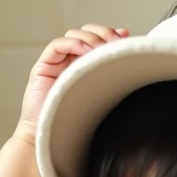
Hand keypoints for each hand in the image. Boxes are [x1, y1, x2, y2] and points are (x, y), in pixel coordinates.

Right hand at [14, 25, 128, 145]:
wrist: (52, 143)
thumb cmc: (78, 127)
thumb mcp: (104, 99)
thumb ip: (114, 81)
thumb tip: (134, 65)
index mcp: (85, 68)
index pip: (97, 40)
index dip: (111, 34)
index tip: (126, 37)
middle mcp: (70, 63)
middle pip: (86, 33)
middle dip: (103, 33)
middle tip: (117, 42)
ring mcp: (56, 64)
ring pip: (73, 36)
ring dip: (91, 38)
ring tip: (103, 49)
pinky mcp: (42, 68)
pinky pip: (57, 46)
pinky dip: (73, 44)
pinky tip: (87, 52)